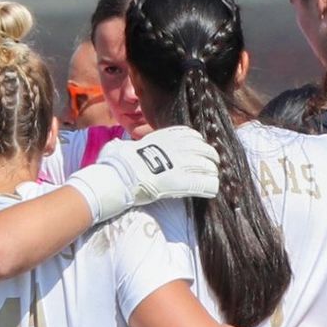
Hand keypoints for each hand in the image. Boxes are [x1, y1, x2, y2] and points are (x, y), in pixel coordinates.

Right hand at [69, 127, 219, 222]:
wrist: (118, 177)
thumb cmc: (115, 162)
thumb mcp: (121, 146)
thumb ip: (126, 145)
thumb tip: (116, 146)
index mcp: (164, 137)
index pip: (190, 134)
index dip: (196, 143)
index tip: (195, 150)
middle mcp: (177, 148)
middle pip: (205, 149)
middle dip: (210, 157)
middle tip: (209, 166)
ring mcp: (182, 164)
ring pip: (209, 166)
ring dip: (211, 173)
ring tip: (210, 180)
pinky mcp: (184, 182)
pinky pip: (207, 183)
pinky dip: (211, 187)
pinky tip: (210, 191)